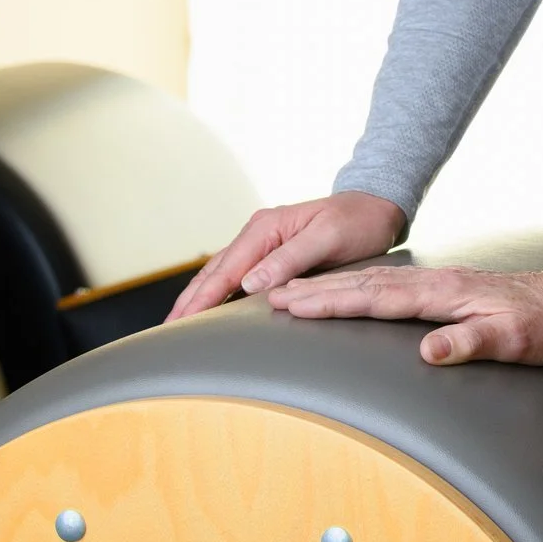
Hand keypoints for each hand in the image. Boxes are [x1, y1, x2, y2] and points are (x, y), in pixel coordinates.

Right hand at [169, 190, 408, 321]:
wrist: (377, 206)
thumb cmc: (358, 222)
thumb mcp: (329, 237)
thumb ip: (289, 259)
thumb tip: (248, 283)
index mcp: (266, 227)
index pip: (225, 271)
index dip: (202, 300)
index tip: (180, 325)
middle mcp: (258, 232)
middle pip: (213, 272)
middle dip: (188, 302)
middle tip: (165, 334)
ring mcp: (262, 240)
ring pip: (220, 273)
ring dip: (198, 298)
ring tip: (177, 326)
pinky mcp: (270, 251)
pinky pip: (235, 273)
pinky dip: (216, 291)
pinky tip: (209, 309)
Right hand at [265, 263, 542, 365]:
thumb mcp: (515, 340)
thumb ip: (471, 342)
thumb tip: (428, 351)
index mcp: (446, 293)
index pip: (377, 298)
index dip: (333, 302)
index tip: (292, 303)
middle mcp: (438, 281)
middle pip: (367, 283)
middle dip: (318, 289)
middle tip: (273, 295)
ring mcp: (441, 281)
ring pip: (376, 280)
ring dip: (334, 285)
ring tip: (295, 290)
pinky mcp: (446, 287)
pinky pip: (391, 282)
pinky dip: (361, 284)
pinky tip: (349, 289)